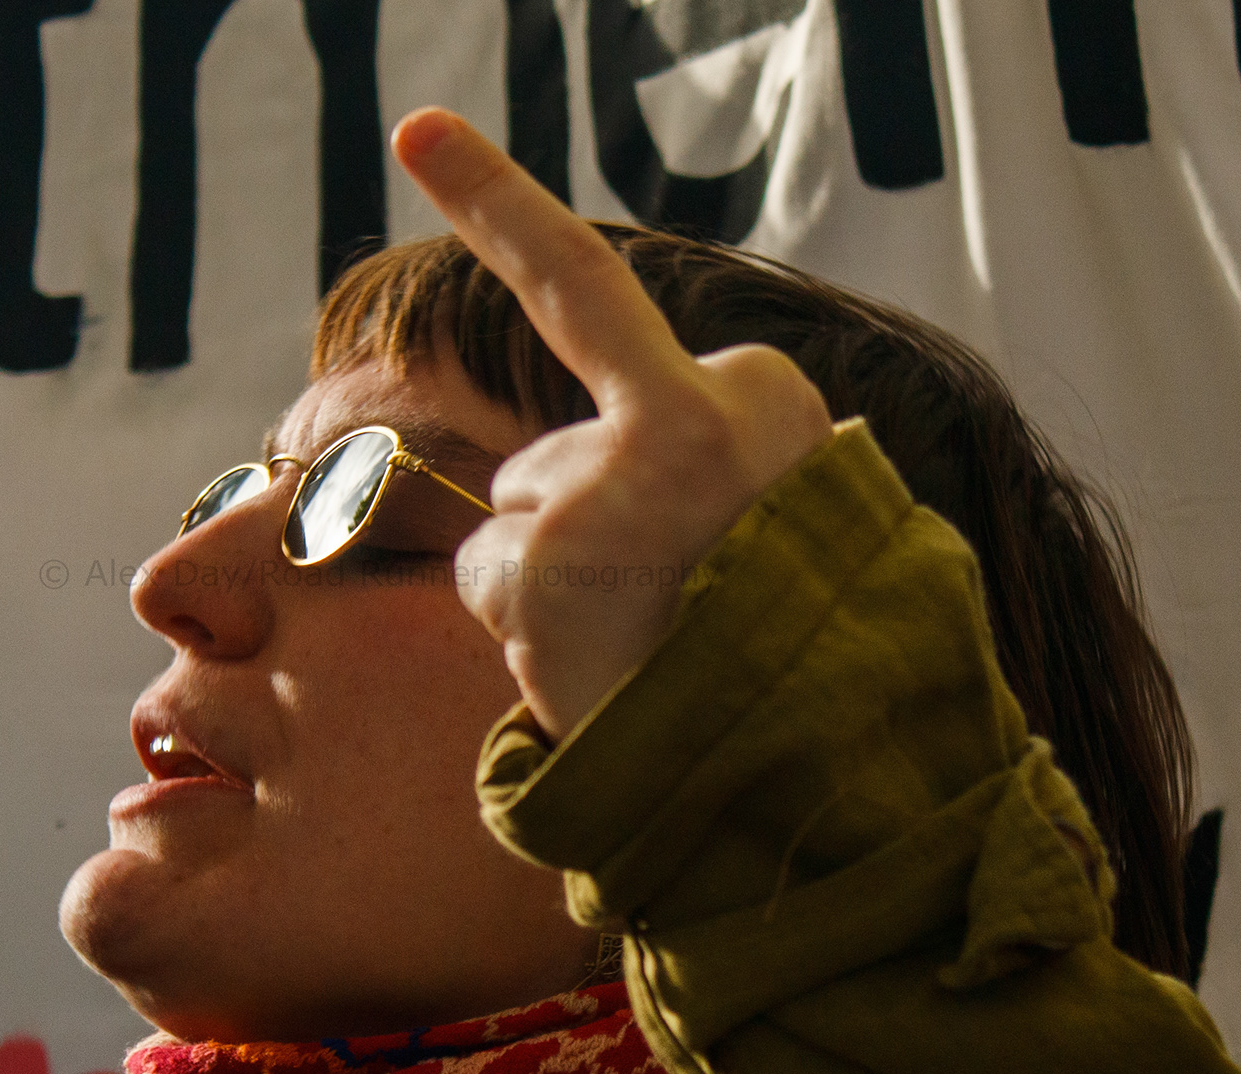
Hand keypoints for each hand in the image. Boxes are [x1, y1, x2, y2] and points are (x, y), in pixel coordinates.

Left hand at [390, 108, 834, 740]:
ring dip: (551, 583)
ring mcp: (610, 478)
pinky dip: (519, 626)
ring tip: (646, 650)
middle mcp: (693, 411)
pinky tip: (597, 668)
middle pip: (549, 447)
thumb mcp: (793, 522)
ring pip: (512, 509)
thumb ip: (703, 452)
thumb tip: (566, 455)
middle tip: (662, 611)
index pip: (588, 295)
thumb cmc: (799, 663)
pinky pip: (484, 574)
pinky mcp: (546, 555)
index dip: (495, 203)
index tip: (417, 123)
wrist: (823, 781)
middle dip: (573, 525)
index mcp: (764, 391)